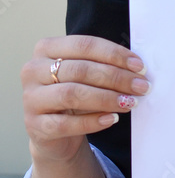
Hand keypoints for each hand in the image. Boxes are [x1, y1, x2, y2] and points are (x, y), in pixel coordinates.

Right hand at [21, 35, 149, 163]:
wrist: (55, 132)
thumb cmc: (75, 95)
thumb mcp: (86, 76)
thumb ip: (104, 66)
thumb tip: (138, 69)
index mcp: (47, 48)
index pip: (84, 45)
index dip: (114, 54)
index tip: (139, 66)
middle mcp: (33, 70)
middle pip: (80, 70)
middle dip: (116, 78)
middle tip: (141, 86)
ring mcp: (31, 98)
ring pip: (72, 94)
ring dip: (107, 98)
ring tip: (130, 102)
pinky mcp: (34, 125)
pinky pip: (66, 123)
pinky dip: (92, 121)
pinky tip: (112, 119)